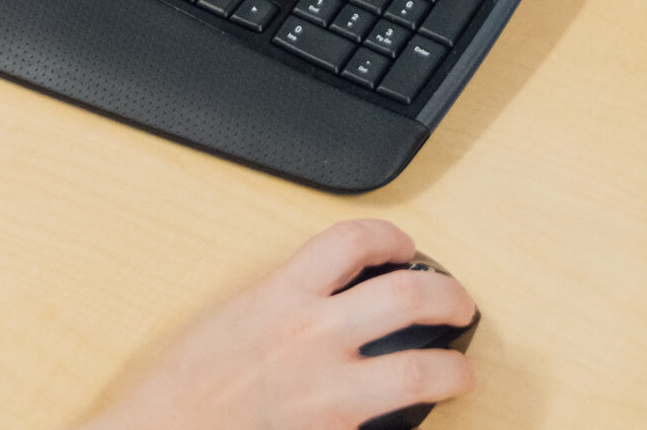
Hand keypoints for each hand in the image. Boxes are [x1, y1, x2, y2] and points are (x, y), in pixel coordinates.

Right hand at [85, 221, 475, 429]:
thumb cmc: (184, 385)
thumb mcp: (235, 316)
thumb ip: (288, 300)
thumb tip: (335, 296)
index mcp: (281, 296)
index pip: (352, 242)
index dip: (391, 236)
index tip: (405, 246)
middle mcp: (310, 339)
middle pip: (405, 298)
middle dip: (448, 296)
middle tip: (460, 304)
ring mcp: (328, 396)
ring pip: (418, 372)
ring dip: (454, 371)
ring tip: (462, 373)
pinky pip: (391, 429)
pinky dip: (412, 427)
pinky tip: (417, 426)